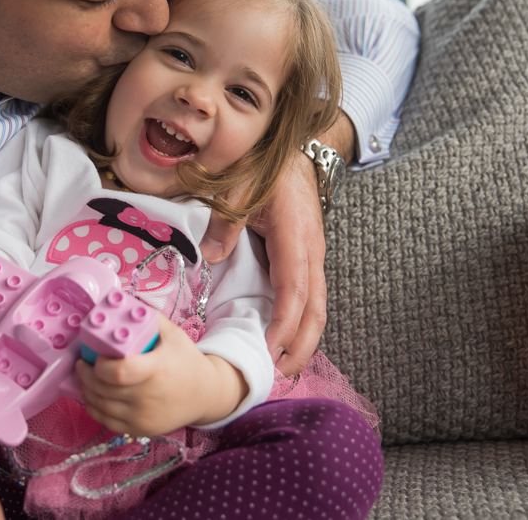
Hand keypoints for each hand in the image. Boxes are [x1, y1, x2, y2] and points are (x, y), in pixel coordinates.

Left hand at [76, 317, 247, 436]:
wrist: (205, 395)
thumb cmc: (186, 360)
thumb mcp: (173, 334)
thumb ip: (148, 318)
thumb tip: (121, 304)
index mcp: (157, 370)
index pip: (119, 373)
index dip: (99, 365)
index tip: (94, 355)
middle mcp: (149, 397)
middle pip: (103, 389)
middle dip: (86, 374)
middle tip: (82, 362)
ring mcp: (143, 417)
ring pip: (100, 405)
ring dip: (86, 389)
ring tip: (86, 375)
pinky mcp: (140, 429)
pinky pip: (106, 421)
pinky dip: (94, 407)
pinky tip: (93, 394)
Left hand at [198, 112, 354, 376]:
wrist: (295, 152)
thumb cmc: (266, 167)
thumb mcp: (238, 188)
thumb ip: (225, 223)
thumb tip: (211, 258)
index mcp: (296, 238)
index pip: (294, 292)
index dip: (284, 326)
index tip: (269, 352)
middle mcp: (311, 253)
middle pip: (315, 310)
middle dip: (301, 346)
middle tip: (280, 375)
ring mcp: (312, 256)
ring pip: (316, 307)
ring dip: (303, 339)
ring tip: (283, 367)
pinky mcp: (306, 259)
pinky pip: (308, 297)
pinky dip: (300, 323)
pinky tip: (285, 338)